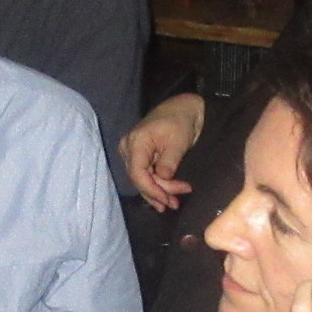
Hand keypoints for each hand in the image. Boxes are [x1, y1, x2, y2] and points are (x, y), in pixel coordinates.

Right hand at [120, 94, 204, 210]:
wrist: (182, 109)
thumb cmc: (180, 121)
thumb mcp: (179, 142)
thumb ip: (169, 162)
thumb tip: (162, 179)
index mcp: (136, 142)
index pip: (137, 173)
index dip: (151, 190)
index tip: (167, 200)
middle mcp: (128, 148)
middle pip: (139, 179)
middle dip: (158, 192)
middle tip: (177, 202)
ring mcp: (131, 152)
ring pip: (141, 180)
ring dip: (157, 192)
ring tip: (174, 203)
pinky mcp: (138, 156)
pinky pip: (144, 175)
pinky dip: (156, 186)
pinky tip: (167, 196)